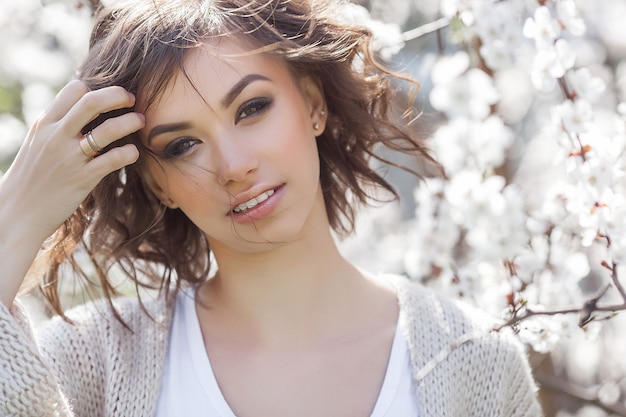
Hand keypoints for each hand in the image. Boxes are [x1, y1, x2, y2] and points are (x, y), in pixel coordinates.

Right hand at [0, 80, 143, 305]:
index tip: (111, 94)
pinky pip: (112, 159)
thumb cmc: (32, 177)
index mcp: (45, 124)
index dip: (97, 88)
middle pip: (92, 102)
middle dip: (117, 95)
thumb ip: (58, 126)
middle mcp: (57, 136)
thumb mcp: (38, 143)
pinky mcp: (82, 179)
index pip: (74, 90)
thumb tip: (82, 111)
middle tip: (132, 98)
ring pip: (106, 130)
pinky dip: (128, 152)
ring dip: (129, 122)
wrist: (16, 212)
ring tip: (141, 120)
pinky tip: (134, 152)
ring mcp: (70, 158)